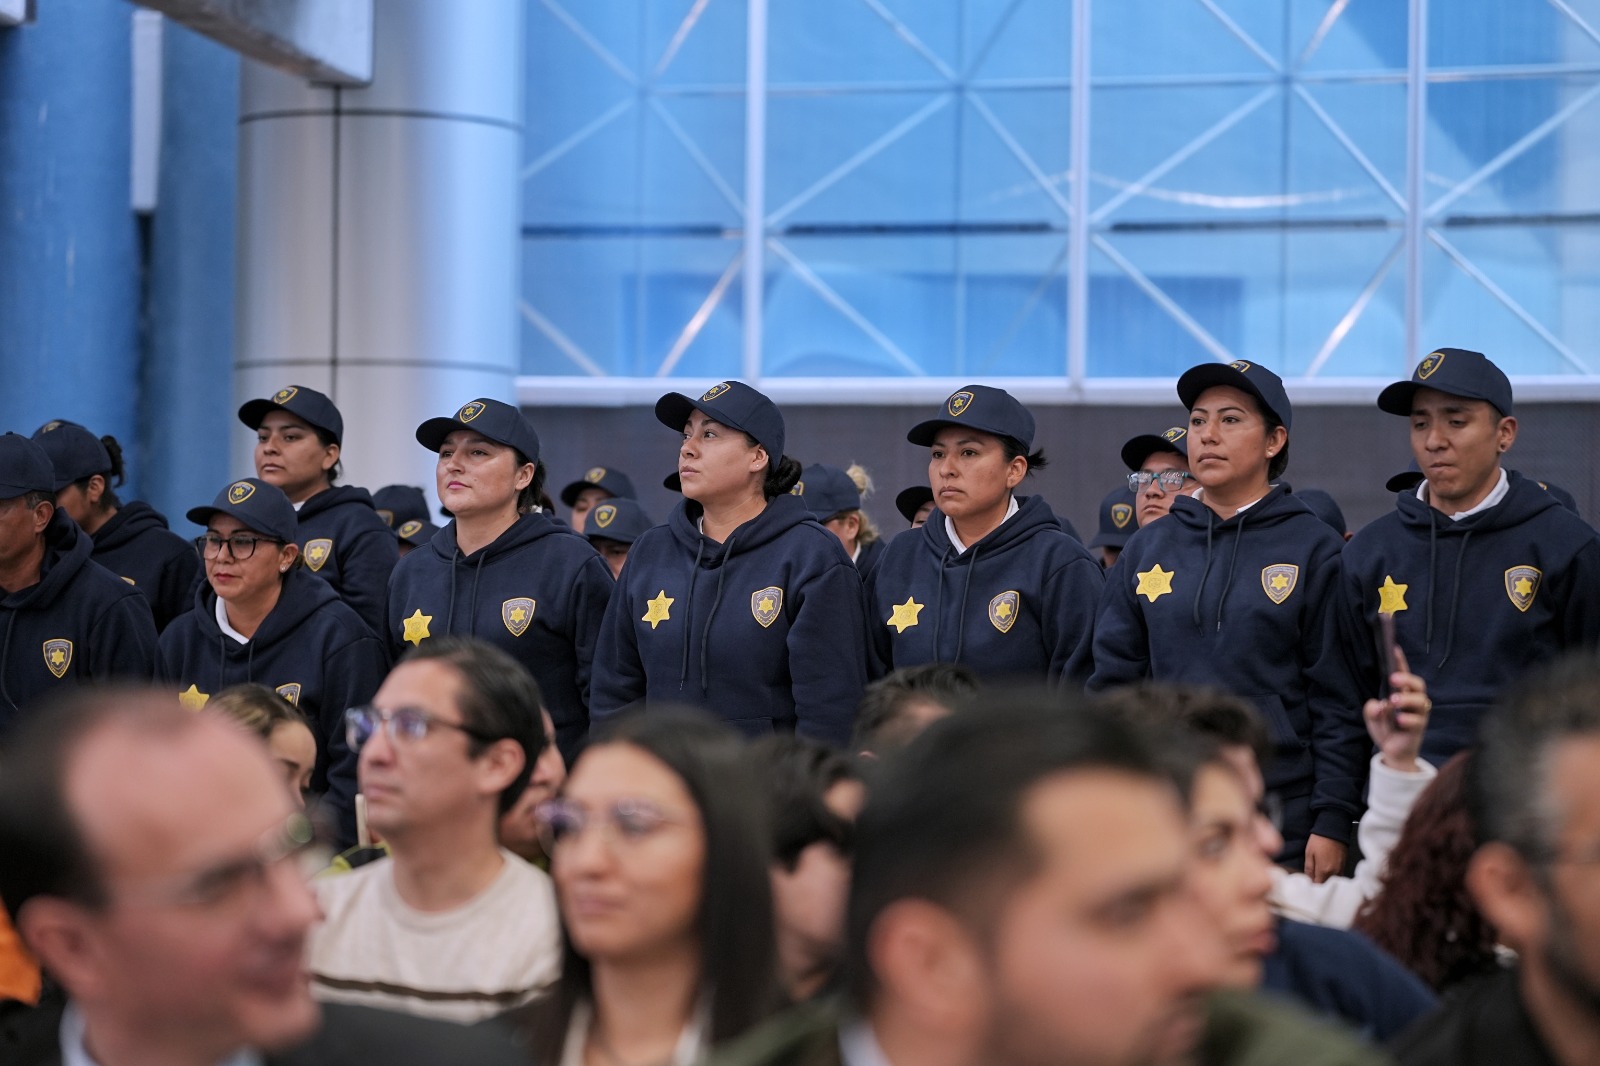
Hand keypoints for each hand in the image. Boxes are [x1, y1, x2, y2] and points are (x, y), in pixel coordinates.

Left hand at [1304, 834, 1346, 882]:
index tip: (1308, 885)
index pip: (1318, 885)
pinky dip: (1332, 876)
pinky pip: (1338, 875)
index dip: (1312, 886)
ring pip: (1332, 881)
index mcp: (1324, 870)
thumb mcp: (1309, 853)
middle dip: (1319, 884)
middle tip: (1312, 880)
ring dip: (1326, 880)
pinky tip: (1327, 872)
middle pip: (1326, 884)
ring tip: (1319, 876)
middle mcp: (1334, 872)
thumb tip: (1309, 880)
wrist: (1333, 830)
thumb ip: (1309, 869)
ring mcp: (1341, 869)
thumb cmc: (1319, 840)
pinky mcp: (1344, 865)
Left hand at [1363, 646, 1428, 771]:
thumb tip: (1379, 705)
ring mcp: (1418, 714)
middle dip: (1407, 679)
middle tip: (1393, 679)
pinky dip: (1407, 720)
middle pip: (1418, 684)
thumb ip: (1371, 709)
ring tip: (1394, 701)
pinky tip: (1398, 721)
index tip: (1394, 648)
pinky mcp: (1419, 728)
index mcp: (1402, 693)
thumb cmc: (1386, 727)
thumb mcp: (1372, 717)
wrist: (1393, 751)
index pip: (1403, 674)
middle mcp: (1413, 701)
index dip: (1400, 661)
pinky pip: (1417, 721)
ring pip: (1421, 701)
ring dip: (1407, 699)